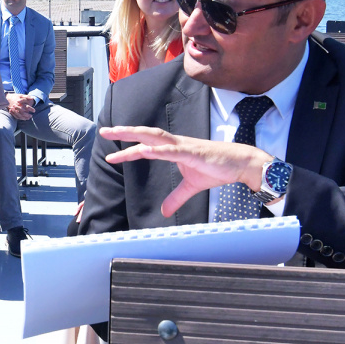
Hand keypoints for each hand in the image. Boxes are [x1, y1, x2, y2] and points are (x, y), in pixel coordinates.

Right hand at [5, 92, 35, 120]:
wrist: (8, 98)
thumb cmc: (15, 96)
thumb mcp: (21, 95)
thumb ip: (27, 97)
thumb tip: (33, 98)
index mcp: (20, 103)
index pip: (26, 107)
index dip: (31, 109)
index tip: (34, 111)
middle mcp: (17, 107)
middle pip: (23, 113)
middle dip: (27, 115)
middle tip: (31, 116)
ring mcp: (14, 110)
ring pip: (20, 115)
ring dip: (24, 117)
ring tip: (28, 118)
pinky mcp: (13, 112)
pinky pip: (16, 117)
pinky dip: (21, 118)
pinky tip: (24, 119)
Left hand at [101, 125, 273, 216]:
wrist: (240, 164)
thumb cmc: (217, 169)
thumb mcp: (192, 187)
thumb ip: (176, 198)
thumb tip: (163, 212)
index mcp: (173, 149)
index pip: (146, 145)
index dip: (128, 150)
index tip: (111, 155)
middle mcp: (175, 143)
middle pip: (145, 134)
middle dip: (124, 132)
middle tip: (104, 131)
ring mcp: (184, 146)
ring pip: (154, 137)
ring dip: (134, 136)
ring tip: (117, 134)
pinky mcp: (193, 152)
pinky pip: (172, 150)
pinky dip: (157, 150)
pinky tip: (143, 149)